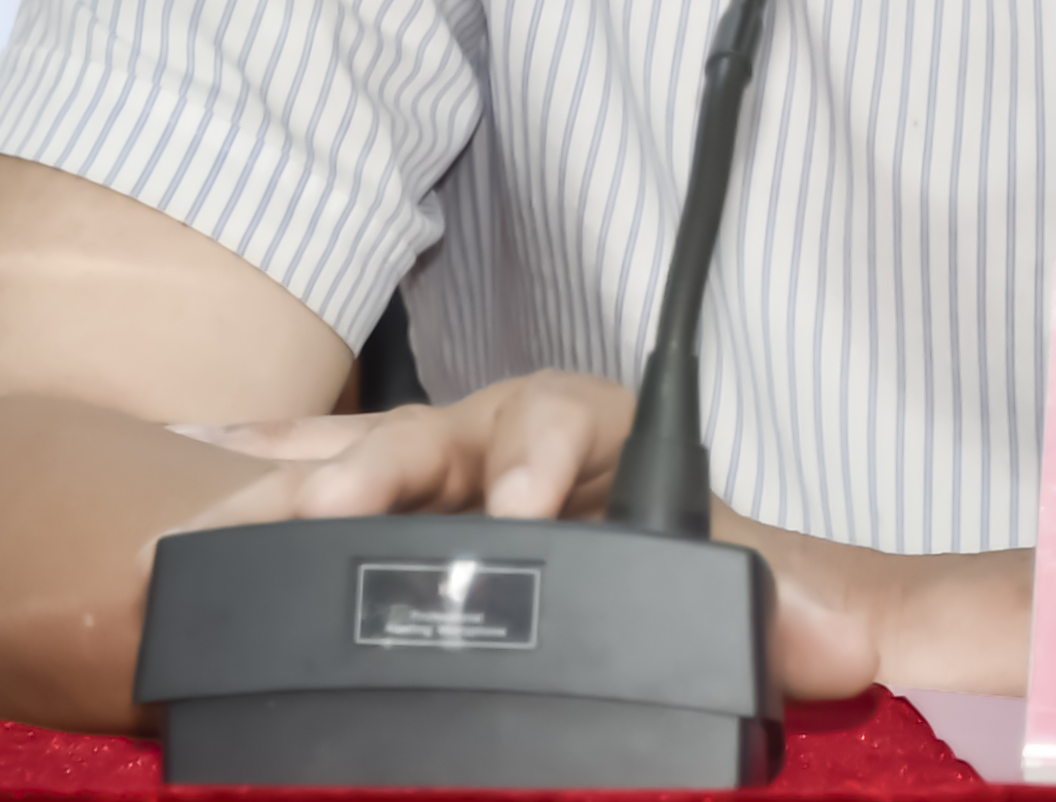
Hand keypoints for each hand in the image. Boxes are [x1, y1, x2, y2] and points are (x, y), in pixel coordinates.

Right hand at [159, 375, 1032, 702]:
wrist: (759, 607)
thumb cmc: (760, 590)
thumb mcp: (790, 590)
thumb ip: (827, 604)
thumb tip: (859, 632)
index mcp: (614, 449)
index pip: (564, 423)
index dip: (535, 459)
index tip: (519, 509)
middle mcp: (522, 449)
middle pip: (442, 435)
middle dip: (383, 469)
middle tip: (335, 513)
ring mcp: (459, 481)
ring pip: (372, 465)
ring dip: (298, 490)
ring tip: (212, 517)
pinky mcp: (414, 523)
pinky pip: (331, 489)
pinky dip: (264, 487)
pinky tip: (195, 501)